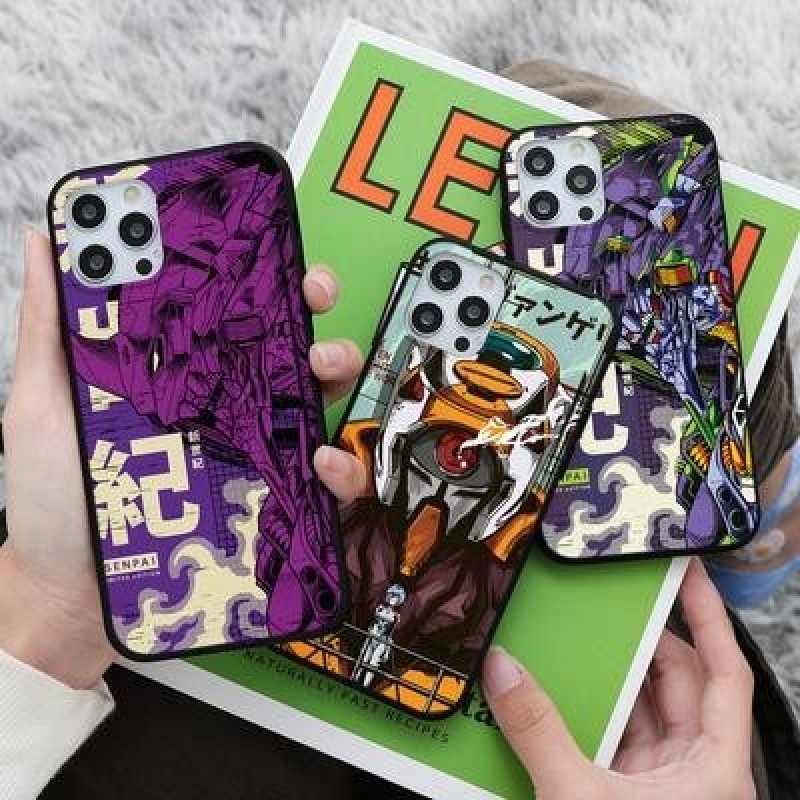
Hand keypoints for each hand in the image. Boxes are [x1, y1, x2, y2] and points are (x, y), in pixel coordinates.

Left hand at [0, 230, 363, 688]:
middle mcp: (223, 405)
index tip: (267, 239)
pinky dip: (340, 466)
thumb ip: (51, 328)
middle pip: (283, 339)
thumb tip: (45, 243)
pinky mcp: (271, 503)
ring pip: (317, 396)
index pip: (224, 307)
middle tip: (312, 290)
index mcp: (177, 373)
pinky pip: (323, 480)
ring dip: (336, 368)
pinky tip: (321, 461)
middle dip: (311, 303)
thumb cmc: (52, 499)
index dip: (253, 268)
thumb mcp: (42, 405)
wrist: (70, 593)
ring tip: (320, 366)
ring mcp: (251, 452)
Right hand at [482, 559, 755, 799]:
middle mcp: (694, 770)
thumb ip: (538, 731)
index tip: (688, 574)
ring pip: (639, 712)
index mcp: (713, 766)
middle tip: (607, 607)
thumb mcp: (581, 798)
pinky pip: (610, 739)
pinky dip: (585, 716)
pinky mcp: (625, 797)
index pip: (723, 671)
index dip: (709, 617)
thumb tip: (505, 673)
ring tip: (574, 646)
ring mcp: (659, 785)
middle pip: (674, 684)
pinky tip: (555, 699)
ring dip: (607, 682)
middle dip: (639, 643)